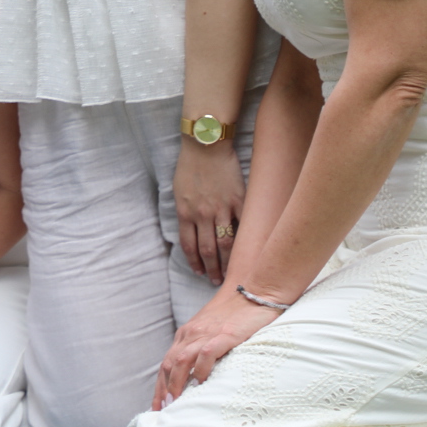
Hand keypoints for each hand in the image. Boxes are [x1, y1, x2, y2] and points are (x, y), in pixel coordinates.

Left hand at [151, 285, 279, 408]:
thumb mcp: (212, 332)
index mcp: (186, 335)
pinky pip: (206, 353)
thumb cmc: (235, 314)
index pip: (166, 363)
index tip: (157, 406)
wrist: (253, 290)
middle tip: (162, 411)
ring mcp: (206, 334)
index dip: (160, 386)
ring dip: (176, 383)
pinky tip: (200, 383)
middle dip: (162, 389)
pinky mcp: (225, 335)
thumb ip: (202, 349)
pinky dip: (200, 369)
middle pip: (168, 364)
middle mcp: (191, 334)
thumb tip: (197, 377)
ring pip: (181, 360)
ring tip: (175, 403)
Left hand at [174, 138, 245, 283]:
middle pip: (208, 250)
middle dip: (212, 268)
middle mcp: (203, 214)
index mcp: (185, 212)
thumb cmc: (190, 166)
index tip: (199, 272)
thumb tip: (192, 230)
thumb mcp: (180, 191)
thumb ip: (187, 212)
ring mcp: (222, 208)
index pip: (189, 245)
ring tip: (231, 274)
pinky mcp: (239, 201)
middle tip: (216, 281)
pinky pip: (243, 225)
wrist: (206, 145)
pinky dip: (245, 241)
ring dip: (228, 262)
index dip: (194, 261)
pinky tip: (247, 252)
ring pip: (226, 244)